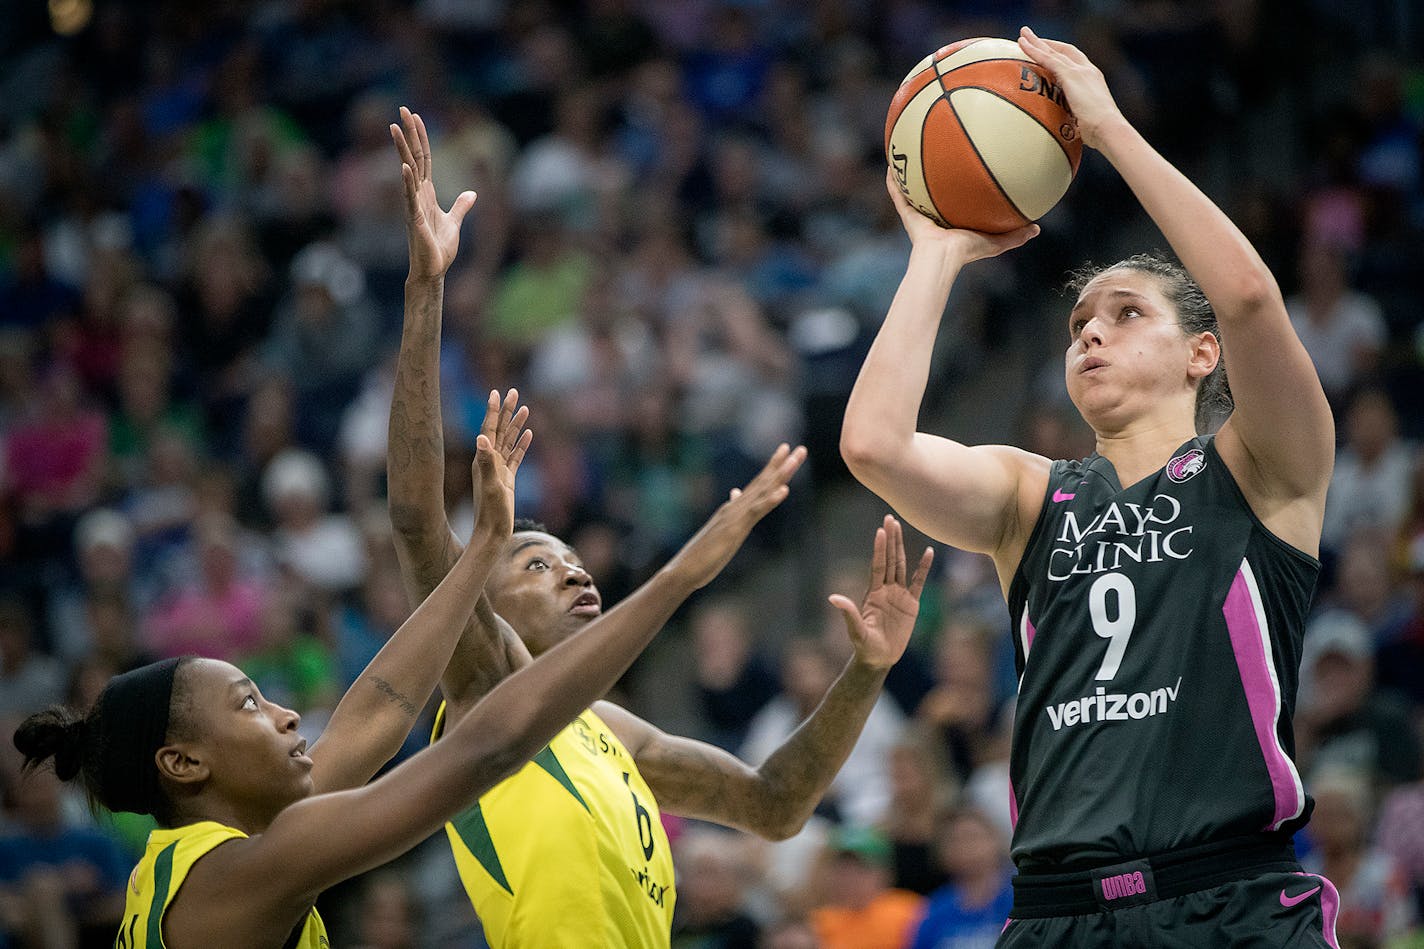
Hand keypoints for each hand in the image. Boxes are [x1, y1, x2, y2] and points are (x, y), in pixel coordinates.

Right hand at [391, 106, 476, 279]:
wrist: (433, 271)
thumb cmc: (439, 249)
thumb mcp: (454, 222)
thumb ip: (461, 207)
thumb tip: (472, 193)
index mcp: (427, 193)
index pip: (424, 158)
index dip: (421, 137)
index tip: (416, 117)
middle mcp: (417, 195)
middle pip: (413, 157)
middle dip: (408, 134)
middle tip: (401, 109)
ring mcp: (414, 205)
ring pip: (407, 171)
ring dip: (401, 149)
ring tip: (394, 127)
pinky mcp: (415, 220)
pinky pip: (410, 198)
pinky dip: (408, 183)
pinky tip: (405, 167)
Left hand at [470, 389, 531, 546]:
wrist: (493, 533)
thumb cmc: (491, 512)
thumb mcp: (491, 485)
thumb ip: (486, 462)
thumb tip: (481, 438)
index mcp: (484, 459)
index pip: (489, 429)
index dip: (493, 411)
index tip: (496, 392)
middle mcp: (489, 461)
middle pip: (500, 430)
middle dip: (506, 411)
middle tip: (513, 392)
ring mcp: (499, 470)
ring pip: (509, 441)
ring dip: (516, 424)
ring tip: (524, 408)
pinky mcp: (508, 479)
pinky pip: (516, 456)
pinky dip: (522, 444)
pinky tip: (528, 434)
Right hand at [665, 444, 806, 589]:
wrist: (684, 569)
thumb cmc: (702, 554)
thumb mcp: (722, 528)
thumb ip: (730, 510)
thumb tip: (735, 493)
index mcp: (734, 508)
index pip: (757, 483)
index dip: (773, 467)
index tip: (786, 451)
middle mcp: (735, 507)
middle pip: (763, 482)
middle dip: (782, 465)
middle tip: (801, 449)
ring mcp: (735, 516)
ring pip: (762, 491)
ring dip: (781, 475)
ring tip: (796, 459)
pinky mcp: (734, 528)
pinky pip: (756, 511)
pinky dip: (771, 500)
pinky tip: (785, 491)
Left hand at [828, 515, 932, 671]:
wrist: (879, 658)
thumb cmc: (865, 646)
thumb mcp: (856, 631)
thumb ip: (848, 614)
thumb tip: (833, 598)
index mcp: (873, 593)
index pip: (877, 566)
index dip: (879, 549)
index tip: (880, 530)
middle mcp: (885, 589)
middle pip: (889, 559)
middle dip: (890, 539)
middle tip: (890, 518)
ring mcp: (899, 594)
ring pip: (901, 565)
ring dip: (902, 547)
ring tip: (901, 526)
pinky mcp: (911, 604)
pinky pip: (919, 582)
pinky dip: (923, 567)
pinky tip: (929, 552)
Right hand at [886, 168, 1037, 261]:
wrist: (942, 258)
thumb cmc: (968, 251)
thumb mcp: (996, 241)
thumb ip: (1016, 235)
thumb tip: (1037, 228)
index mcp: (953, 222)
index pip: (956, 202)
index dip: (958, 189)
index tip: (962, 172)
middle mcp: (935, 217)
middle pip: (933, 193)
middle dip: (933, 177)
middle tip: (936, 156)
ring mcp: (919, 214)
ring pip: (912, 191)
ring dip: (910, 175)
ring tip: (908, 154)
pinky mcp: (908, 214)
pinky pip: (898, 194)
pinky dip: (893, 181)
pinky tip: (892, 163)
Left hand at [1016, 26, 1123, 149]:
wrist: (1108, 128)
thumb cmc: (1099, 132)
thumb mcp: (1085, 121)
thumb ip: (1074, 118)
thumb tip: (1064, 131)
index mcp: (1092, 79)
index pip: (1075, 60)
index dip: (1061, 54)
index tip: (1048, 51)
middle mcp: (1087, 70)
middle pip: (1064, 51)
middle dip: (1047, 42)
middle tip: (1031, 36)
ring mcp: (1080, 71)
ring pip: (1053, 51)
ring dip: (1036, 41)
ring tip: (1022, 34)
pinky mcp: (1071, 74)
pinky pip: (1048, 59)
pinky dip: (1034, 50)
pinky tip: (1022, 45)